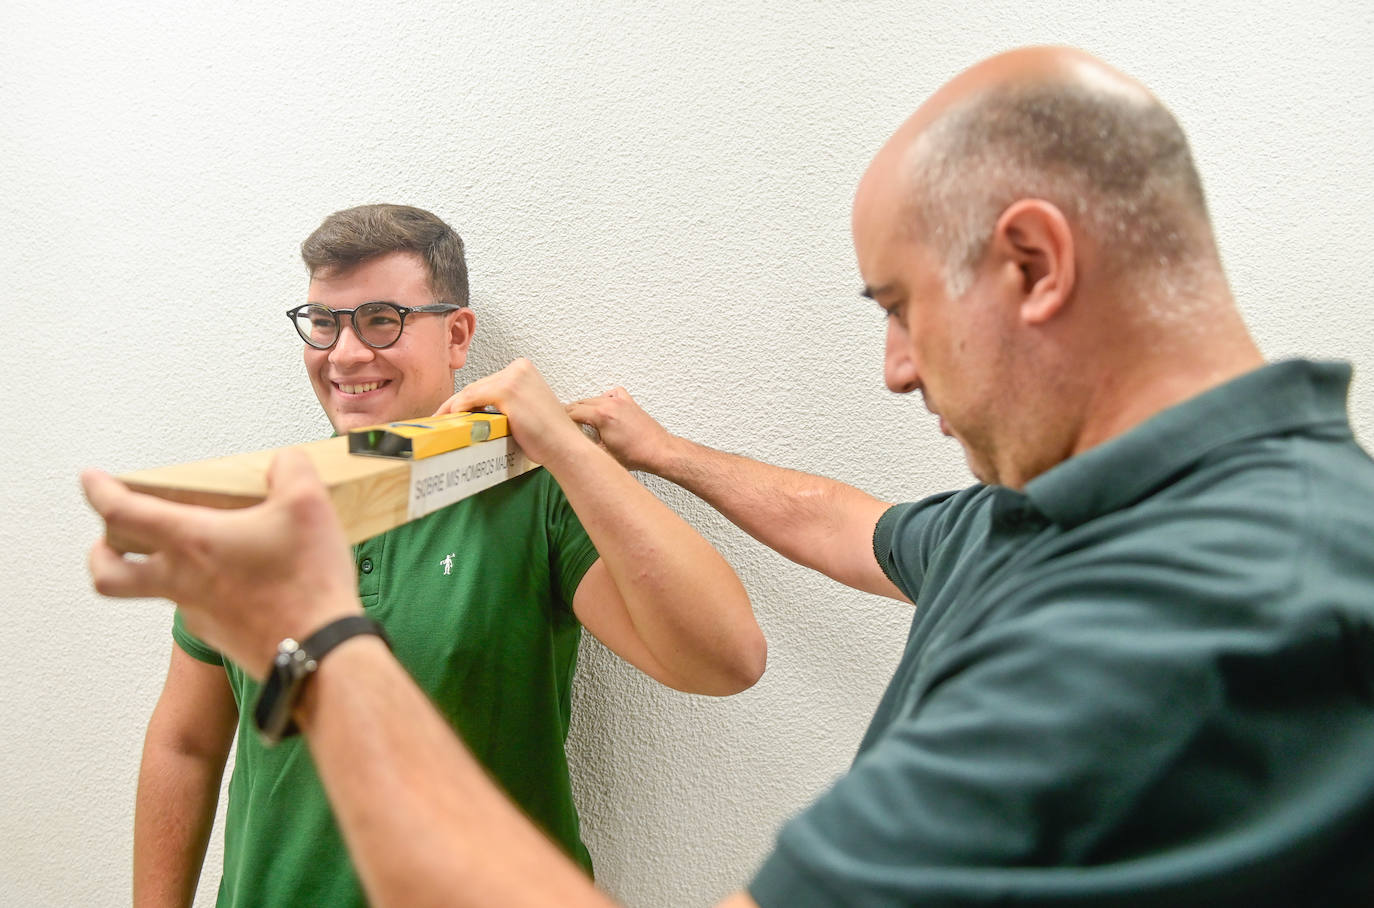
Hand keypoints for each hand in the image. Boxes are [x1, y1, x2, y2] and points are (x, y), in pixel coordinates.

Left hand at [82, 449, 362, 677]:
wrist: (321, 651)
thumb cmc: (306, 584)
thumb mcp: (308, 503)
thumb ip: (290, 468)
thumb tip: (284, 464)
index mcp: (191, 542)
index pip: (120, 512)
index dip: (98, 490)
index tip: (91, 480)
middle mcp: (182, 581)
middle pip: (108, 575)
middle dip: (101, 554)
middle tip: (109, 540)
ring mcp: (199, 613)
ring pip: (157, 592)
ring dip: (161, 571)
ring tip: (196, 553)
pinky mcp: (221, 635)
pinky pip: (201, 609)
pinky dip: (208, 592)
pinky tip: (243, 581)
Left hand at [432, 358, 587, 466]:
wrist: (564, 447)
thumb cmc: (549, 436)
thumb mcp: (525, 411)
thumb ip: (505, 404)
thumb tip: (477, 412)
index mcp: (525, 369)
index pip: (488, 382)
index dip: (469, 397)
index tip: (454, 409)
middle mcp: (519, 368)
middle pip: (478, 385)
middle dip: (459, 402)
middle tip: (443, 416)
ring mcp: (513, 377)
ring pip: (472, 391)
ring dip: (455, 407)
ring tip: (442, 420)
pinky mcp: (506, 390)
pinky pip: (472, 398)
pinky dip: (459, 409)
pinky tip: (452, 419)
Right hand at [566, 387, 678, 473]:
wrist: (659, 451)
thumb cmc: (637, 455)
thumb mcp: (603, 454)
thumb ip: (585, 444)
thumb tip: (573, 444)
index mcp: (602, 415)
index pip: (572, 412)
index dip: (562, 421)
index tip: (557, 427)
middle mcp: (610, 404)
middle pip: (580, 403)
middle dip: (571, 413)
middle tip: (566, 425)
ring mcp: (621, 401)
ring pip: (594, 398)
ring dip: (585, 407)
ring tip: (581, 420)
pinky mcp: (629, 402)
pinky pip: (612, 393)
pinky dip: (605, 399)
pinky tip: (604, 410)